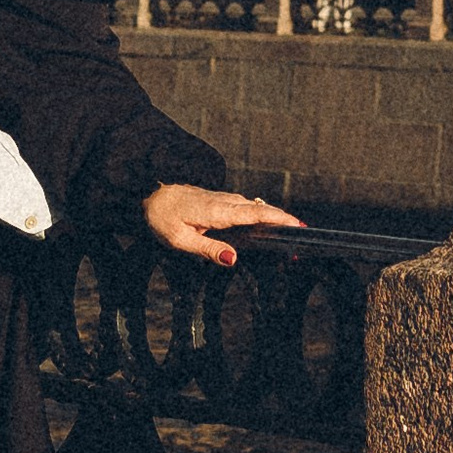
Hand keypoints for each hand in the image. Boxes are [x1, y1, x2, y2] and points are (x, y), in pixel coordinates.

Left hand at [142, 182, 304, 266]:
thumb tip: (234, 260)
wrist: (150, 191)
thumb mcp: (180, 239)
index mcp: (219, 211)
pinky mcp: (220, 201)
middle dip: (283, 220)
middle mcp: (225, 202)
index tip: (299, 225)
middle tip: (302, 233)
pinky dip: (260, 214)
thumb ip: (208, 250)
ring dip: (273, 217)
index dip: (279, 219)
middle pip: (261, 209)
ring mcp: (224, 199)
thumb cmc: (162, 216)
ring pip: (254, 207)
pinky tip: (265, 223)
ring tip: (290, 230)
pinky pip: (246, 207)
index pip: (256, 214)